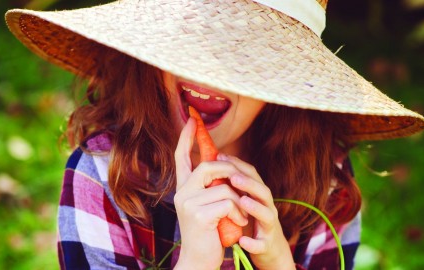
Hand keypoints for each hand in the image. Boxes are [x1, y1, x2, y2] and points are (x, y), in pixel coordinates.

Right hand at [173, 119, 247, 269]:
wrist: (200, 261)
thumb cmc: (208, 232)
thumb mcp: (208, 206)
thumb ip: (210, 186)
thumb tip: (223, 162)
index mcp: (183, 189)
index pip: (181, 157)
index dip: (186, 138)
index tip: (190, 120)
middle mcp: (181, 193)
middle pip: (206, 166)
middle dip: (228, 171)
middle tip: (239, 184)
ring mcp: (188, 204)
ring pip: (223, 186)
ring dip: (239, 200)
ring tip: (242, 214)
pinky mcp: (199, 216)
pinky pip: (228, 202)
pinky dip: (239, 212)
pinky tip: (239, 222)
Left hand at [221, 154, 295, 269]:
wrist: (268, 249)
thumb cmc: (251, 220)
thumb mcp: (243, 200)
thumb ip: (233, 184)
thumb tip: (212, 163)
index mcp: (259, 195)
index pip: (252, 175)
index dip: (239, 165)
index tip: (221, 157)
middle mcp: (267, 207)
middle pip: (263, 191)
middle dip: (249, 184)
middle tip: (233, 177)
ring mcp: (268, 226)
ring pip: (267, 214)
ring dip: (255, 208)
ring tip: (242, 202)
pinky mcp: (267, 245)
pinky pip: (262, 244)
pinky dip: (253, 243)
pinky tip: (242, 241)